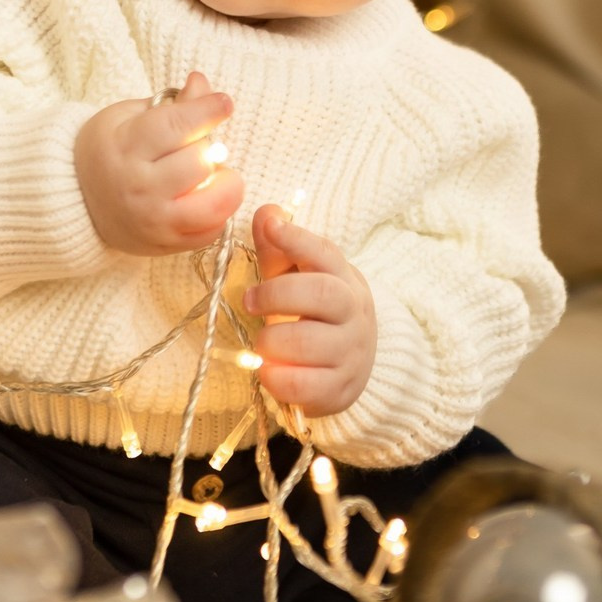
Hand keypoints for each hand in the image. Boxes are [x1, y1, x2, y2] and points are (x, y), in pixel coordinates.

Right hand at [74, 71, 242, 255]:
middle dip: (211, 147)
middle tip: (203, 144)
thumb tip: (203, 85)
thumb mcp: (131, 116)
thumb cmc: (110, 149)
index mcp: (126, 147)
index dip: (207, 111)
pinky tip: (207, 196)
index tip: (225, 103)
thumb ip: (173, 104)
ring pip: (213, 204)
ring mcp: (153, 220)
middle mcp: (138, 187)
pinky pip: (211, 231)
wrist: (76, 200)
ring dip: (226, 184)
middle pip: (199, 162)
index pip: (176, 126)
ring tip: (219, 173)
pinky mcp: (165, 245)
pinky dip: (219, 212)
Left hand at [244, 204, 376, 418]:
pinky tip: (266, 371)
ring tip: (260, 342)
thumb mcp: (298, 278)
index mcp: (343, 278)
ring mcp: (350, 352)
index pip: (325, 252)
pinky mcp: (339, 389)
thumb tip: (267, 212)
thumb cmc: (313, 313)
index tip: (271, 226)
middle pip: (321, 293)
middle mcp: (353, 312)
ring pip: (309, 342)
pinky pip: (305, 385)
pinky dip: (278, 378)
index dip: (297, 238)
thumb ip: (279, 248)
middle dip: (277, 293)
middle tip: (249, 300)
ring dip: (272, 340)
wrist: (349, 366)